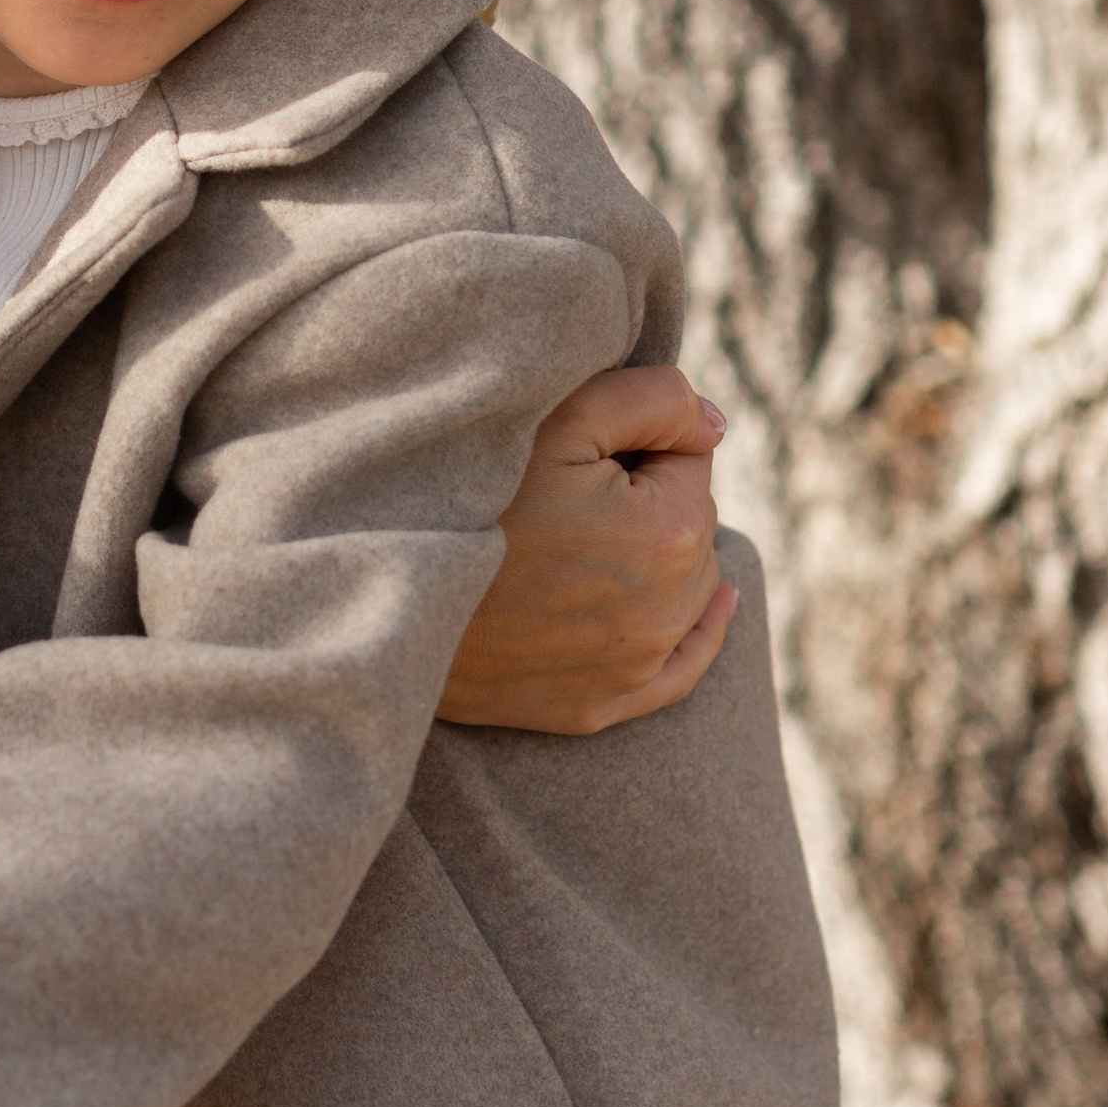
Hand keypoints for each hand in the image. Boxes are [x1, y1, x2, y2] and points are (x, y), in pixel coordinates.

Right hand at [441, 365, 733, 734]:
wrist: (386, 595)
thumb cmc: (470, 494)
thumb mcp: (562, 416)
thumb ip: (656, 399)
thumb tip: (715, 423)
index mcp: (671, 535)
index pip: (689, 456)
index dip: (634, 442)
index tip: (575, 454)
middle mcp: (667, 613)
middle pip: (689, 523)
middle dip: (647, 499)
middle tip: (561, 495)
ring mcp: (632, 669)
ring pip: (685, 587)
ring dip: (657, 556)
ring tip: (577, 538)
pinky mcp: (595, 707)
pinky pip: (679, 670)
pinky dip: (697, 634)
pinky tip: (721, 604)